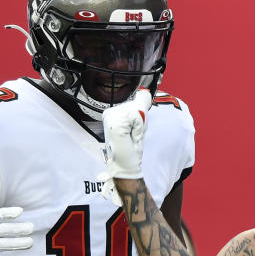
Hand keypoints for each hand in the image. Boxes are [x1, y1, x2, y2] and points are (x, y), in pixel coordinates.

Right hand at [99, 90, 150, 205]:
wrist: (126, 163)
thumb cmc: (131, 146)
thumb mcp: (138, 124)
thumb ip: (140, 107)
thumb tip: (145, 91)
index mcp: (112, 113)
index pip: (135, 104)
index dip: (140, 119)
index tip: (132, 131)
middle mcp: (109, 113)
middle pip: (136, 106)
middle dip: (140, 122)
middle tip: (132, 135)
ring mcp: (110, 117)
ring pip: (137, 111)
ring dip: (139, 126)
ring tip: (131, 137)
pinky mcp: (115, 123)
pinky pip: (136, 117)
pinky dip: (138, 128)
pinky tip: (130, 136)